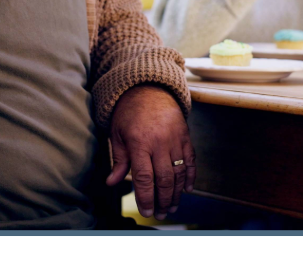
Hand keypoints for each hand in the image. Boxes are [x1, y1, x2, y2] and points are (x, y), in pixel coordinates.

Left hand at [106, 84, 193, 220]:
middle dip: (162, 200)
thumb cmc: (128, 113)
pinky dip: (190, 177)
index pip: (144, 177)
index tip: (146, 211)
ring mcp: (175, 140)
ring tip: (171, 207)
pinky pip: (190, 161)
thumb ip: (119, 160)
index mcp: (139, 143)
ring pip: (179, 173)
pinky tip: (186, 190)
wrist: (148, 89)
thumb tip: (111, 182)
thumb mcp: (117, 134)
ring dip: (176, 194)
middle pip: (164, 179)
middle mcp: (159, 143)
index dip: (146, 197)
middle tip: (160, 213)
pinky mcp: (185, 137)